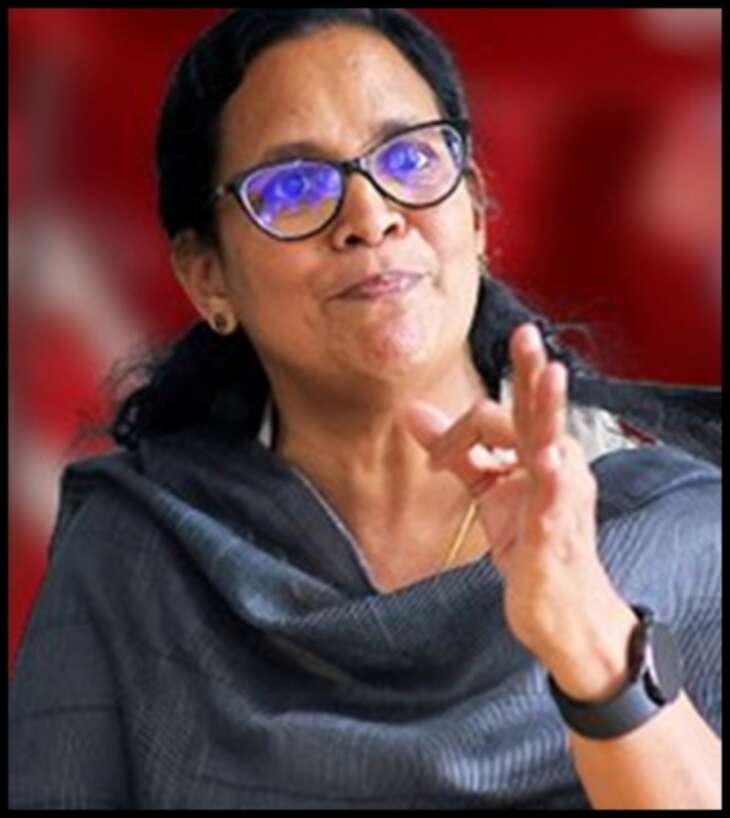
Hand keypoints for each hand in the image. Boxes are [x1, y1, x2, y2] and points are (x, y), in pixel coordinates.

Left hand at [406, 323, 636, 700]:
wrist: (556, 608)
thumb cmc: (530, 542)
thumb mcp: (487, 489)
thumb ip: (456, 450)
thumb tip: (410, 411)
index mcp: (538, 452)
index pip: (498, 415)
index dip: (456, 430)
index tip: (436, 460)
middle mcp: (556, 467)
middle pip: (540, 411)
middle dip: (531, 371)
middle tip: (526, 334)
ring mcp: (559, 499)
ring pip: (553, 445)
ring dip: (550, 410)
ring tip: (550, 374)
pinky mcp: (553, 536)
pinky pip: (553, 503)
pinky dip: (552, 479)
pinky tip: (551, 459)